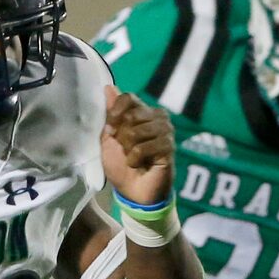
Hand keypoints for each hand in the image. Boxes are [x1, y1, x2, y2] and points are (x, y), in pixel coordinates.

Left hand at [101, 88, 175, 207]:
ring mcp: (166, 131)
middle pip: (132, 115)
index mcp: (141, 112)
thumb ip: (110, 113)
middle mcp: (156, 117)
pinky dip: (136, 158)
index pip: (129, 98)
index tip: (110, 128)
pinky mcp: (169, 146)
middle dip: (121, 136)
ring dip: (128, 148)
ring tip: (132, 157)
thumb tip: (108, 86)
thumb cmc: (120, 165)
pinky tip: (140, 164)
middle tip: (124, 149)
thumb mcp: (108, 138)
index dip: (115, 112)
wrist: (133, 191)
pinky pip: (146, 146)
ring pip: (138, 130)